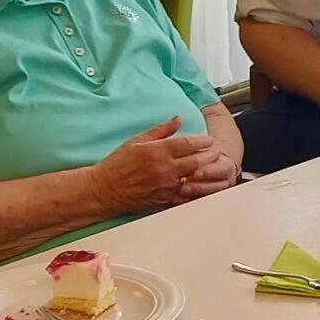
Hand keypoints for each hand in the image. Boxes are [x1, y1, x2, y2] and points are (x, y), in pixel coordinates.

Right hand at [92, 116, 237, 211]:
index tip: (208, 140)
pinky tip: (202, 185)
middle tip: (215, 151)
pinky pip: (187, 195)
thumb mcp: (136, 140)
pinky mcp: (165, 200)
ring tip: (212, 166)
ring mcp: (166, 186)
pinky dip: (197, 189)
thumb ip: (161, 130)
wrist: (104, 190)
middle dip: (210, 155)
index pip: (188, 144)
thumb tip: (178, 119)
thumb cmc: (117, 164)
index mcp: (157, 151)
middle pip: (197, 161)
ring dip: (206, 171)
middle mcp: (164, 169)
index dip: (203, 141)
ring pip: (195, 178)